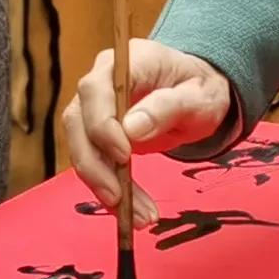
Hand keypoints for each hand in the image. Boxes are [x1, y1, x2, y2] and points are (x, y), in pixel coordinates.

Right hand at [62, 41, 234, 225]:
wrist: (197, 95)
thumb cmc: (200, 89)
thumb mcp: (200, 97)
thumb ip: (169, 107)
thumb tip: (132, 128)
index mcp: (128, 62)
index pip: (96, 89)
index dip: (102, 124)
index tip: (124, 155)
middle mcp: (102, 82)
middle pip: (78, 122)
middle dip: (95, 165)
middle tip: (120, 199)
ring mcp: (94, 108)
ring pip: (81, 148)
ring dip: (103, 186)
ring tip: (139, 216)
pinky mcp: (96, 135)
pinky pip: (94, 164)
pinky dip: (110, 191)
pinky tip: (131, 213)